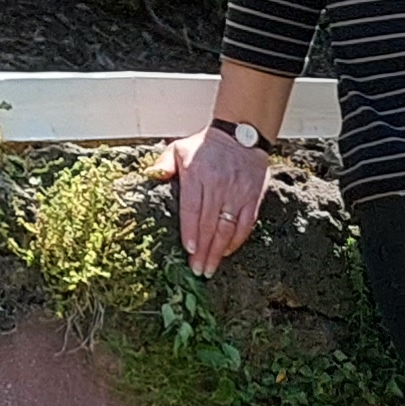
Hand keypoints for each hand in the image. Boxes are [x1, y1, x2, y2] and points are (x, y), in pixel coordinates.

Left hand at [171, 128, 269, 276]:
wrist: (241, 135)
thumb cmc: (207, 145)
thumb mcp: (180, 148)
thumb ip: (165, 164)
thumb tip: (152, 176)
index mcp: (197, 175)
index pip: (193, 209)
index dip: (191, 232)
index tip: (189, 250)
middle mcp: (218, 185)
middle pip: (209, 224)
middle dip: (203, 250)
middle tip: (198, 270)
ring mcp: (237, 193)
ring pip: (227, 228)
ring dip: (218, 251)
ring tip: (210, 268)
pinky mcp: (252, 198)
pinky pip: (245, 224)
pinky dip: (236, 240)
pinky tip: (227, 252)